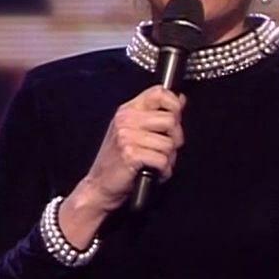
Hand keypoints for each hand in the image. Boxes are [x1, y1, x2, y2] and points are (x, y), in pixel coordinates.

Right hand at [58, 87, 183, 245]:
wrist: (99, 185)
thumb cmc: (116, 161)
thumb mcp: (133, 131)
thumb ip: (155, 114)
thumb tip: (180, 100)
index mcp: (127, 111)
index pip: (158, 93)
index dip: (174, 104)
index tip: (176, 117)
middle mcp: (126, 121)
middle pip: (170, 119)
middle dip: (175, 138)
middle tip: (166, 149)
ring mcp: (127, 137)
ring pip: (169, 143)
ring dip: (168, 159)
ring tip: (156, 163)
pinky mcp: (131, 155)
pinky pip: (162, 160)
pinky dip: (164, 171)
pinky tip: (154, 172)